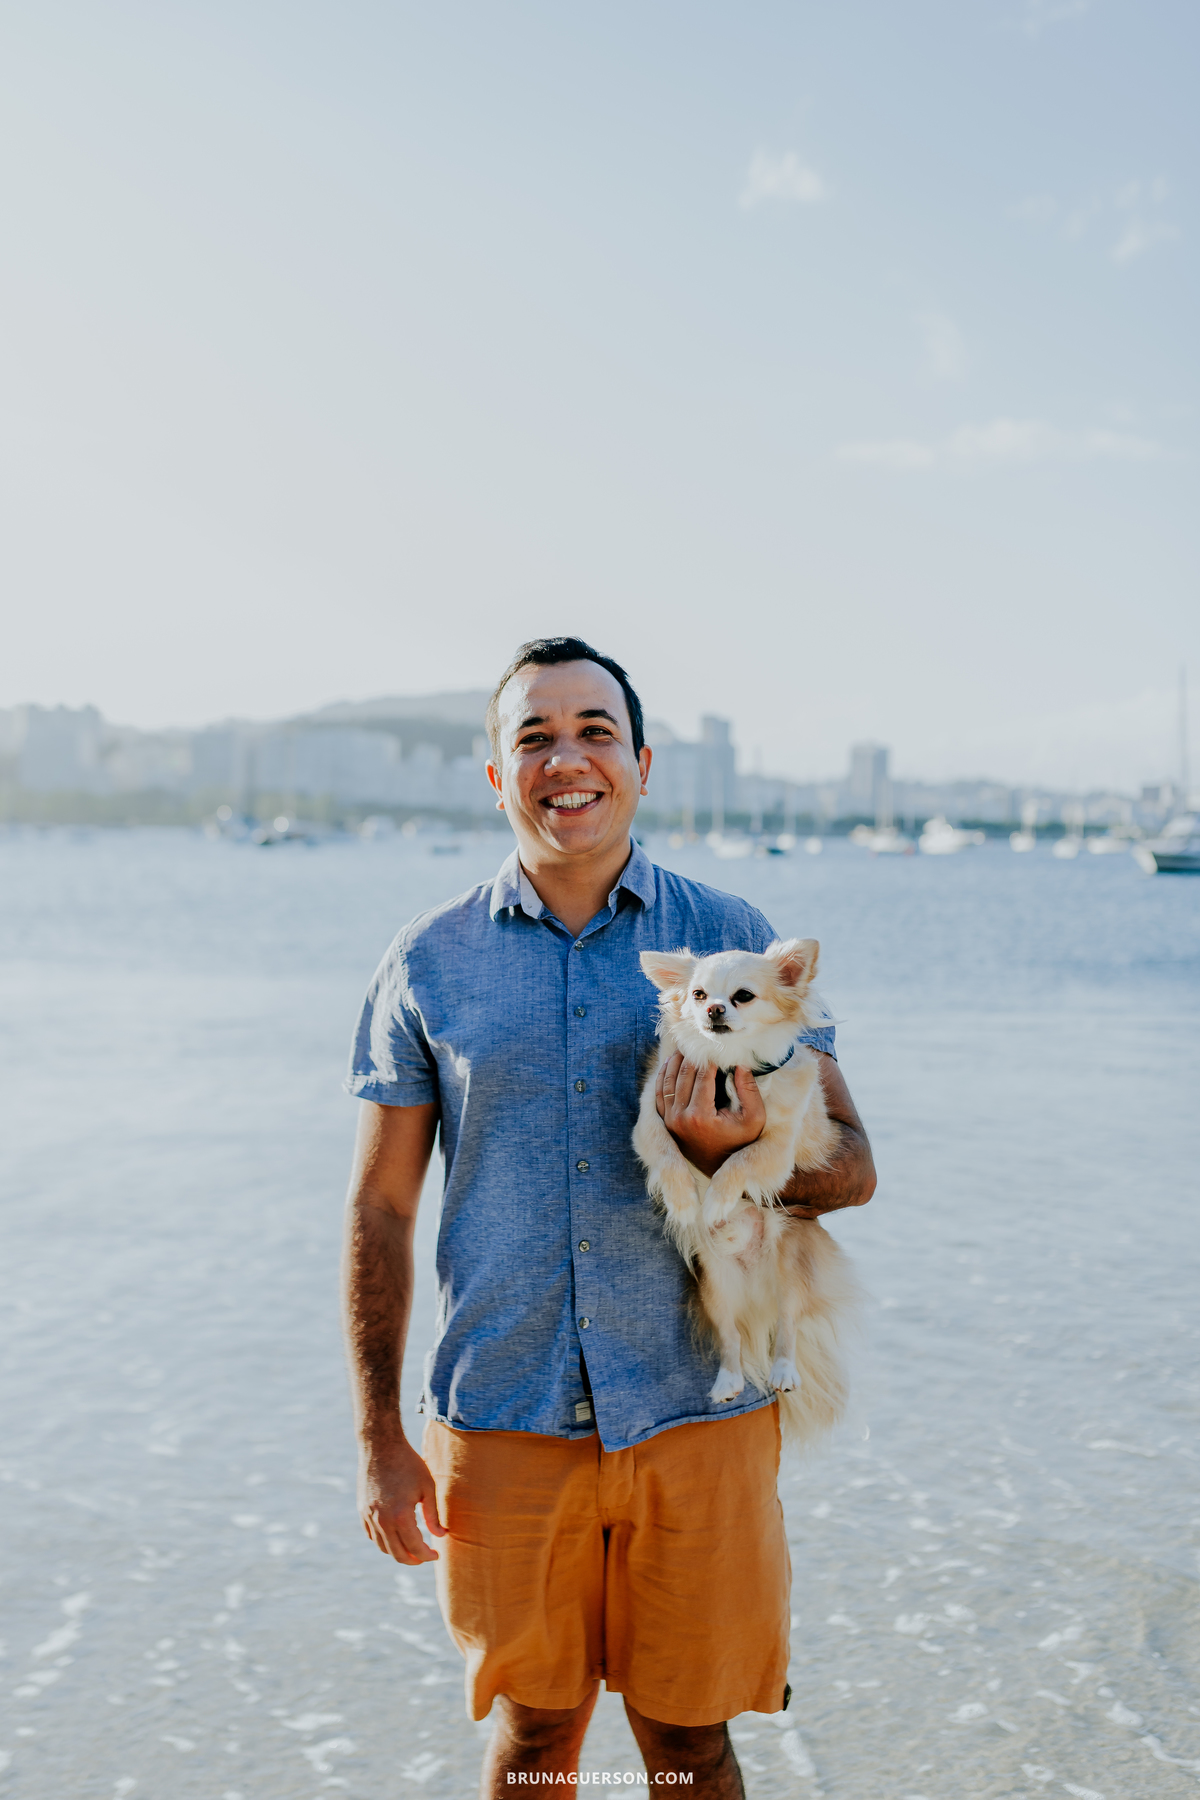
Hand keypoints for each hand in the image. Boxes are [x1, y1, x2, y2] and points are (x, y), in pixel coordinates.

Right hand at [358, 1437, 447, 1563]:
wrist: (381, 1445)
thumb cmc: (408, 1463)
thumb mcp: (427, 1487)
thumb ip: (433, 1515)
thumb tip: (440, 1536)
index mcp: (401, 1516)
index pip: (415, 1547)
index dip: (427, 1555)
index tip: (437, 1555)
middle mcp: (382, 1520)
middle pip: (397, 1554)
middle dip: (413, 1560)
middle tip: (425, 1557)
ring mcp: (369, 1516)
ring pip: (383, 1547)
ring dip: (398, 1552)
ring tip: (411, 1548)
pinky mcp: (362, 1510)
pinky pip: (372, 1535)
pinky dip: (384, 1541)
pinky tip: (395, 1537)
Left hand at [655, 1053, 764, 1178]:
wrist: (721, 1166)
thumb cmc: (740, 1140)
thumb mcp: (754, 1117)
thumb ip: (749, 1090)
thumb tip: (740, 1063)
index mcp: (700, 1116)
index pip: (702, 1076)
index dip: (709, 1058)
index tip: (715, 1045)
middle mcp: (680, 1118)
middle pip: (682, 1076)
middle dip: (690, 1056)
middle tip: (696, 1041)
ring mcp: (670, 1121)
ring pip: (667, 1082)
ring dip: (674, 1062)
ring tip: (683, 1048)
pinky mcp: (665, 1122)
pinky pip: (659, 1094)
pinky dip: (663, 1076)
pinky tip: (670, 1064)